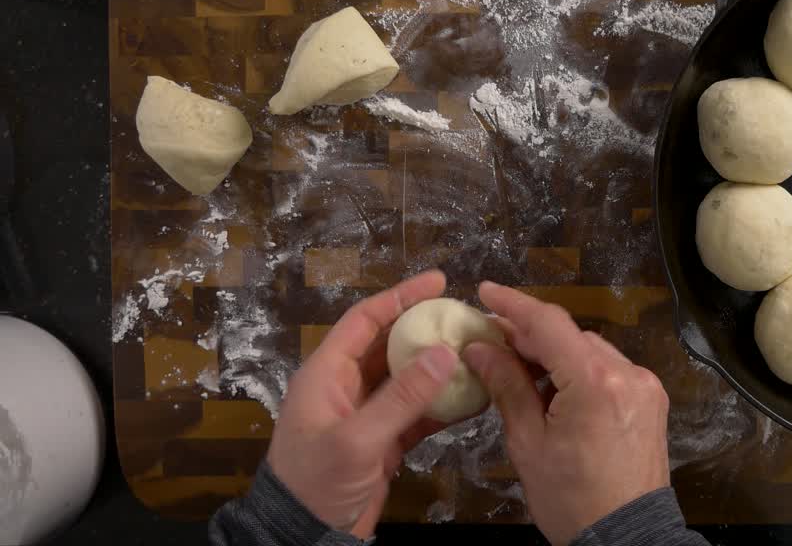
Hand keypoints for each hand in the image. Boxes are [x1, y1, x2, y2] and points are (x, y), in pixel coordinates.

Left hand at [266, 271, 459, 537]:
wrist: (303, 538)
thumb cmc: (317, 482)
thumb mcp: (357, 439)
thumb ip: (402, 396)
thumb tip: (446, 353)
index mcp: (327, 374)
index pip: (365, 320)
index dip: (400, 296)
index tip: (438, 281)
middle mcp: (346, 387)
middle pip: (390, 345)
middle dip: (427, 329)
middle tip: (467, 318)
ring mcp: (366, 415)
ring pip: (407, 378)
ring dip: (439, 367)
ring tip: (478, 352)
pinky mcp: (383, 442)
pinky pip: (416, 412)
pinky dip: (442, 404)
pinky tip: (473, 397)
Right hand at [462, 282, 671, 545]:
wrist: (626, 537)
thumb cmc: (571, 499)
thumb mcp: (528, 444)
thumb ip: (507, 386)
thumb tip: (480, 347)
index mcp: (596, 382)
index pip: (550, 324)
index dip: (514, 305)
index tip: (486, 291)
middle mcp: (628, 373)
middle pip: (570, 336)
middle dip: (530, 337)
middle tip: (490, 343)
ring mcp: (645, 385)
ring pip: (590, 351)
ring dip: (555, 355)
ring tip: (519, 373)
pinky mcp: (651, 400)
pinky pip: (609, 370)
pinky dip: (579, 372)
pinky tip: (555, 391)